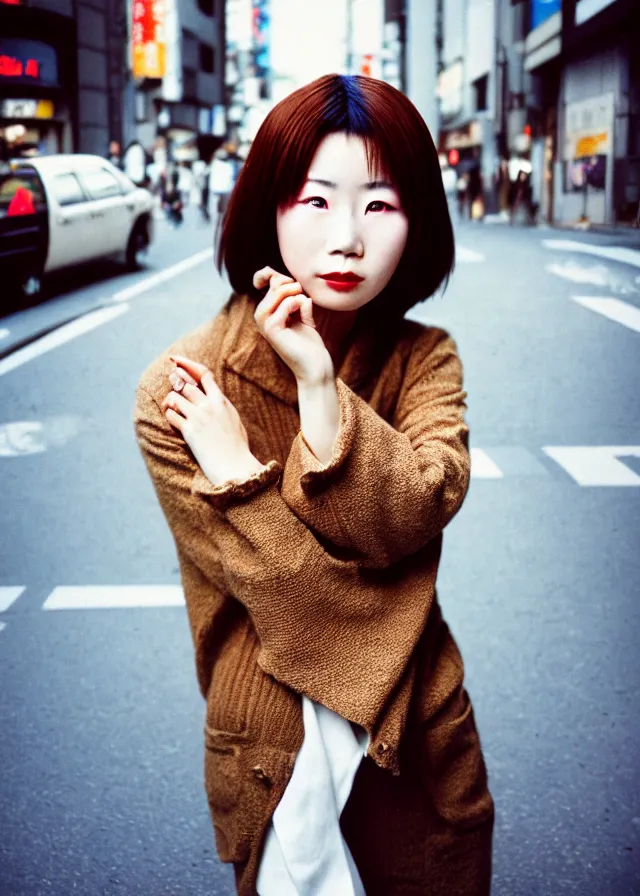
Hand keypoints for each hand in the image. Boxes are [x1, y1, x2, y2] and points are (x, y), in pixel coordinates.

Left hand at [161, 355, 264, 486]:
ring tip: (172, 405)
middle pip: (185, 384)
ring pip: (175, 397)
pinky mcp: (189, 431)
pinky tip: (174, 419)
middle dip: (175, 382)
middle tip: (171, 383)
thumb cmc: (236, 446)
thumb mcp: (233, 418)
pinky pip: (171, 415)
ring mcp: (198, 418)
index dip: (187, 364)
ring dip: (171, 400)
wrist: (235, 467)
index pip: (203, 374)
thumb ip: (221, 404)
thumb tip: (210, 394)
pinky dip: (170, 415)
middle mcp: (209, 406)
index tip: (176, 360)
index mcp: (222, 401)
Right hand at [253, 266, 332, 385]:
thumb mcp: (301, 313)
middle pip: (275, 282)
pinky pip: (287, 303)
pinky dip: (300, 306)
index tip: (292, 284)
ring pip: (279, 290)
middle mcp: (261, 315)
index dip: (274, 272)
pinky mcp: (271, 329)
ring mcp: (264, 323)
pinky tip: (305, 319)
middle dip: (294, 285)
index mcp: (266, 310)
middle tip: (304, 301)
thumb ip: (292, 295)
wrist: (314, 366)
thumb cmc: (310, 342)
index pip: (263, 277)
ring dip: (297, 294)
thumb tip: (286, 278)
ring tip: (304, 308)